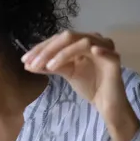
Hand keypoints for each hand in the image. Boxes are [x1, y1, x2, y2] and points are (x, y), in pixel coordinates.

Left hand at [22, 30, 139, 140]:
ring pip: (82, 43)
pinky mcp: (115, 60)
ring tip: (49, 66)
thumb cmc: (88, 85)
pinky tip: (90, 52)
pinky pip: (107, 52)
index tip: (24, 60)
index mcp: (81, 41)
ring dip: (63, 53)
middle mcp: (93, 40)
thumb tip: (28, 64)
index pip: (58, 39)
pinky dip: (98, 50)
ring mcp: (105, 48)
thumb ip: (49, 66)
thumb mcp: (66, 72)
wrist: (106, 103)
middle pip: (67, 37)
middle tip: (32, 63)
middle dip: (47, 50)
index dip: (40, 48)